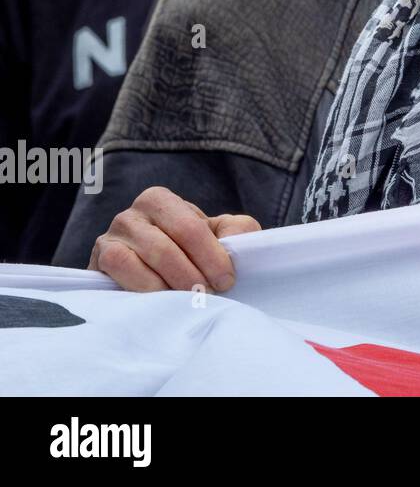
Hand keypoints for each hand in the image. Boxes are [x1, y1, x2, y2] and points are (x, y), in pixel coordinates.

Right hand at [89, 186, 260, 292]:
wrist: (156, 276)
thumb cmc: (194, 251)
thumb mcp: (221, 234)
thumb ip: (238, 230)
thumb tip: (237, 241)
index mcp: (161, 200)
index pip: (190, 228)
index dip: (211, 257)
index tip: (227, 281)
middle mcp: (131, 215)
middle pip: (164, 247)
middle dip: (191, 276)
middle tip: (208, 295)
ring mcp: (109, 239)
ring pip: (139, 262)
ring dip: (168, 286)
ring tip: (187, 300)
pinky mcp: (97, 263)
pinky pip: (118, 274)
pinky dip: (142, 290)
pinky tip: (160, 302)